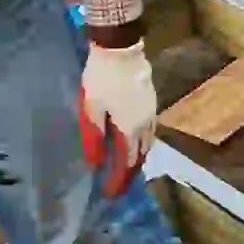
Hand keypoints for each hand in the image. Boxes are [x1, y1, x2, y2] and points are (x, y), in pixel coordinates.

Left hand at [79, 35, 156, 192]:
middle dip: (129, 175)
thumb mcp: (91, 109)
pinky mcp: (152, 103)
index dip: (119, 181)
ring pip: (148, 145)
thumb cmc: (101, 78)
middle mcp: (145, 125)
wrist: (121, 47)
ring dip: (137, 161)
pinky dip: (141, 146)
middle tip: (119, 189)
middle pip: (140, 157)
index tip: (110, 195)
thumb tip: (96, 165)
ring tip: (126, 171)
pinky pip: (150, 133)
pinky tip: (133, 145)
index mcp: (130, 129)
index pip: (126, 163)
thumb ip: (94, 139)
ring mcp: (151, 113)